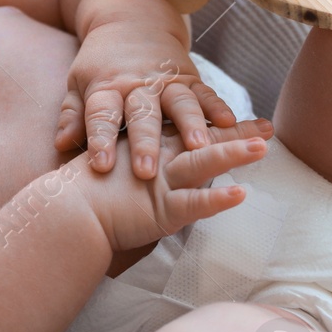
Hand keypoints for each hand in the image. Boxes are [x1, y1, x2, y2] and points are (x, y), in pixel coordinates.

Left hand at [55, 21, 238, 179]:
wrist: (132, 18)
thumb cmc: (102, 62)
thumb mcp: (79, 82)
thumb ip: (73, 114)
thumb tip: (61, 144)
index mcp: (106, 87)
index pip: (101, 114)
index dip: (100, 139)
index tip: (100, 166)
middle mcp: (137, 85)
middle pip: (141, 114)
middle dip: (145, 143)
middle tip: (146, 171)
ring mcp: (167, 81)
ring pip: (180, 103)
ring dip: (190, 125)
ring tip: (198, 147)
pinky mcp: (190, 78)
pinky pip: (206, 93)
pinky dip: (218, 107)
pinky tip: (230, 124)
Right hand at [74, 130, 268, 252]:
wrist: (64, 212)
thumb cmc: (81, 191)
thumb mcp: (102, 162)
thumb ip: (112, 149)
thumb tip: (107, 141)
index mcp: (147, 144)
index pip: (185, 127)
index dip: (212, 121)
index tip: (238, 118)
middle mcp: (157, 156)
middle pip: (201, 137)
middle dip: (235, 132)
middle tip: (267, 128)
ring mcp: (162, 181)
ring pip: (203, 161)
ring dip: (234, 153)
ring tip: (264, 147)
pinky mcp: (162, 207)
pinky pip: (195, 202)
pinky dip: (217, 198)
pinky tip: (241, 194)